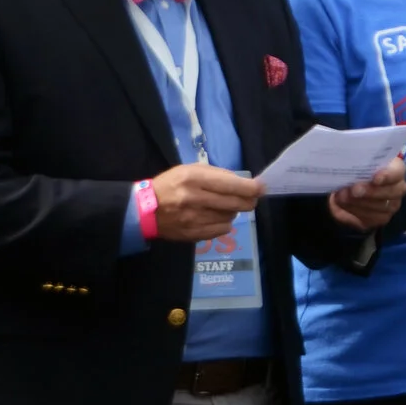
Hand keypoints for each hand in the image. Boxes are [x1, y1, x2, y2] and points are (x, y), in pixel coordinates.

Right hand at [147, 162, 264, 241]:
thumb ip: (218, 175)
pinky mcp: (192, 234)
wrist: (143, 210)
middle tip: (251, 199)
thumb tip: (246, 183)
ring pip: (230, 216)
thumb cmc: (171, 185)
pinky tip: (216, 217)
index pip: (232, 185)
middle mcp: (195, 199)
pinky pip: (222, 230)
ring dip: (234, 211)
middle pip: (236, 203)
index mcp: (194, 179)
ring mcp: (193, 219)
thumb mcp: (191, 170)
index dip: (252, 188)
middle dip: (249, 201)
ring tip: (224, 206)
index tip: (262, 188)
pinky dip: (225, 223)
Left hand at [327, 157, 405, 230]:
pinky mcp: (378, 220)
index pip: (397, 172)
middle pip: (392, 192)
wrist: (349, 187)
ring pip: (379, 208)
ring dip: (358, 203)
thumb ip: (357, 163)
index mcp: (396, 170)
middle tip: (353, 190)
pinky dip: (352, 213)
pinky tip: (341, 206)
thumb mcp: (358, 163)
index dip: (388, 175)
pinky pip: (368, 219)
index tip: (375, 178)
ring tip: (341, 197)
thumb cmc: (357, 171)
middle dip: (370, 192)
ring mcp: (390, 206)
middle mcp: (398, 189)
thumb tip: (350, 168)